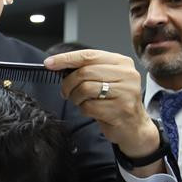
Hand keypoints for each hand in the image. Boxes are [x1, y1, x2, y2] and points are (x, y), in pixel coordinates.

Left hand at [46, 50, 161, 162]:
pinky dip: (84, 110)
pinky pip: (89, 106)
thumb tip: (56, 64)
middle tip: (65, 92)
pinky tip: (92, 111)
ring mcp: (126, 92)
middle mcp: (127, 74)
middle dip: (68, 84)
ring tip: (81, 102)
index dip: (66, 58)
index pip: (88, 55)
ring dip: (75, 98)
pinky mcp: (121, 109)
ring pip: (85, 89)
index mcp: (121, 62)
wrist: (133, 125)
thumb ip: (86, 69)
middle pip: (84, 72)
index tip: (49, 63)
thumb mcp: (104, 79)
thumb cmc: (113, 100)